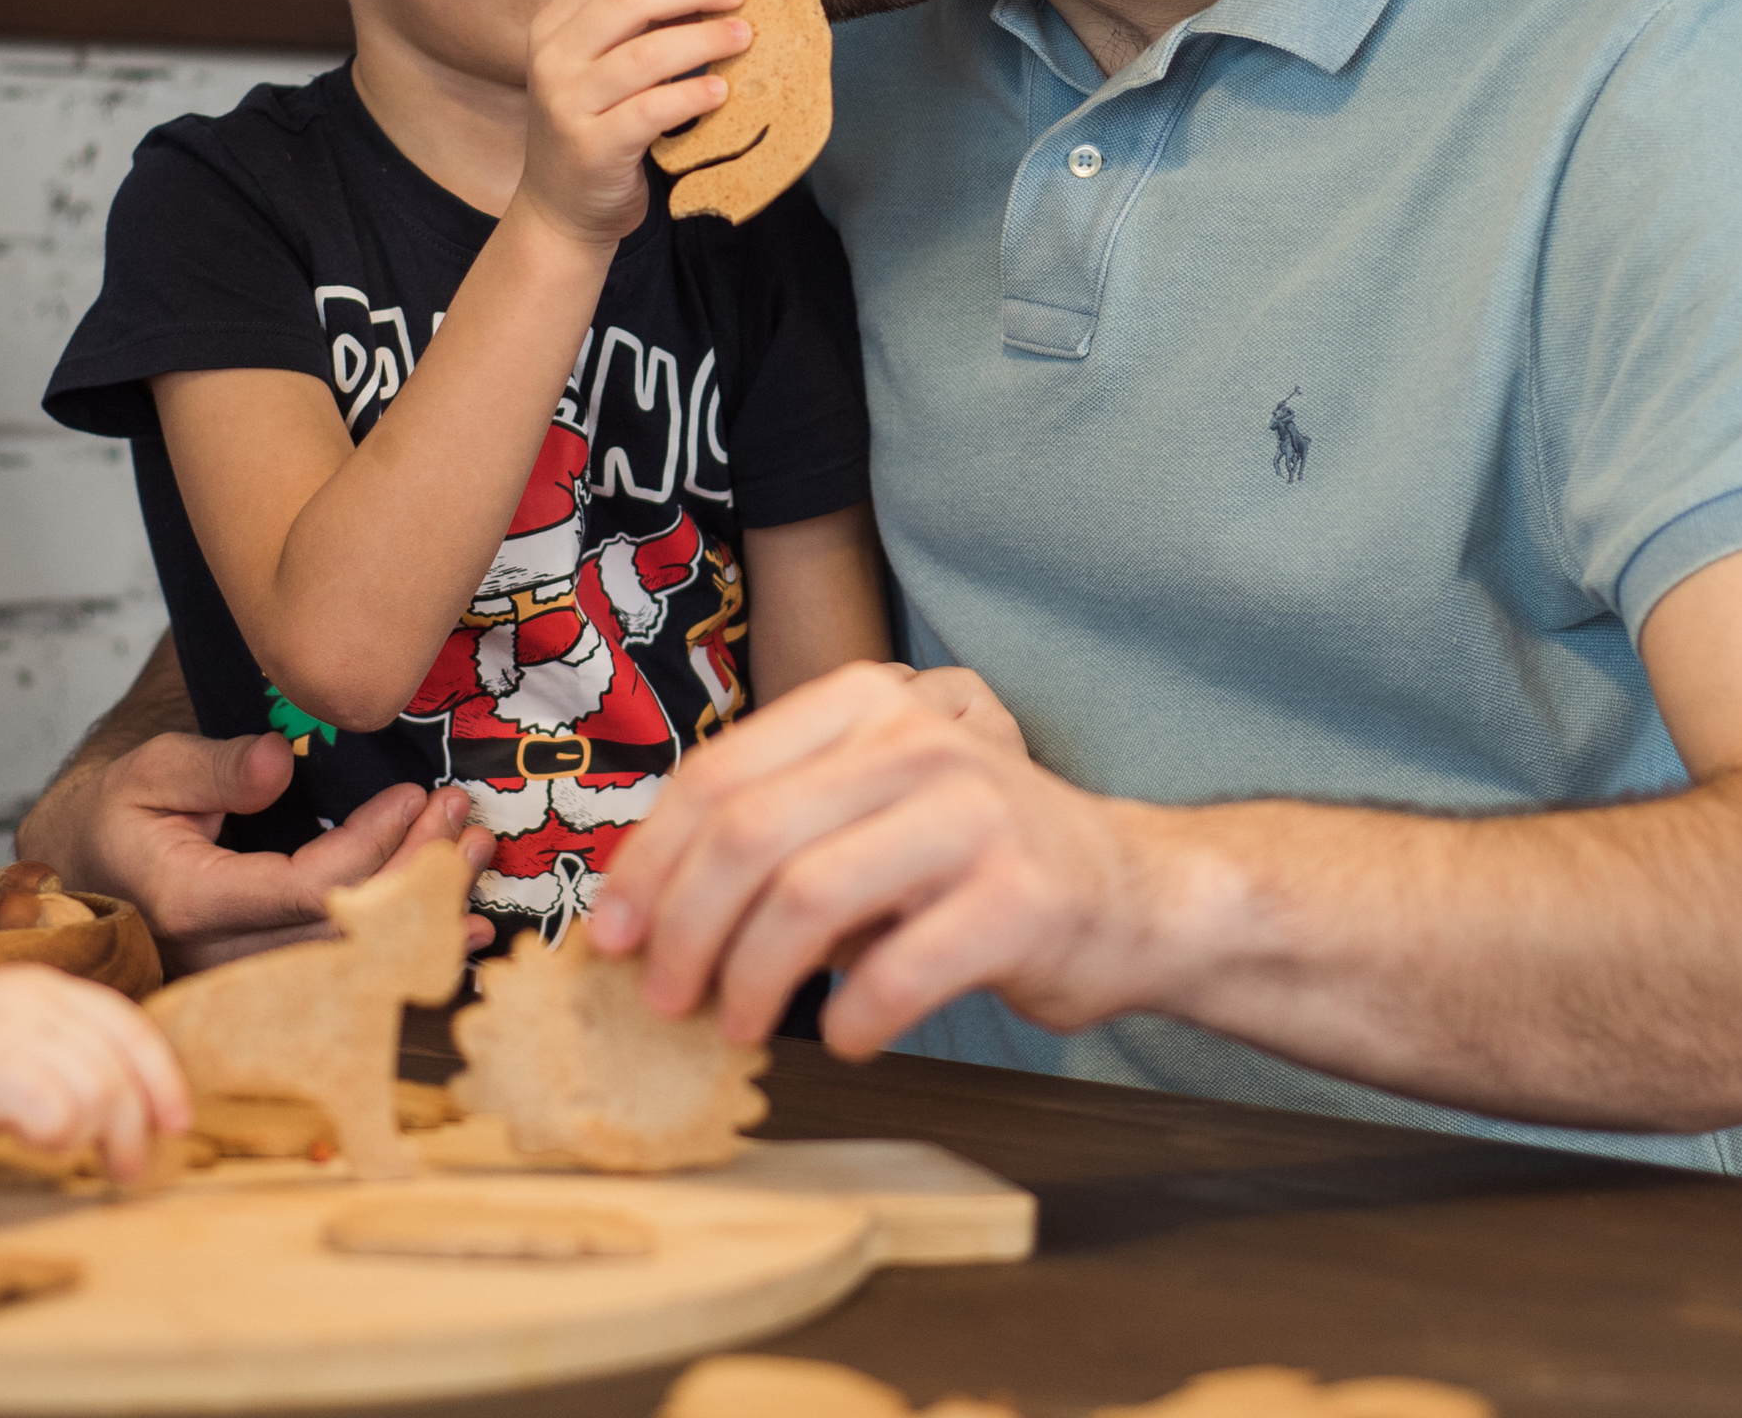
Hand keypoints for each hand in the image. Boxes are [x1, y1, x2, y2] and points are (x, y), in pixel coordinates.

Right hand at [0, 967, 191, 1179]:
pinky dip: (61, 1133)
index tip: (176, 1120)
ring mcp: (6, 1029)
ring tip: (80, 1160)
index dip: (161, 1073)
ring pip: (97, 1084)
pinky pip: (54, 1104)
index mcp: (42, 987)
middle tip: (129, 1168)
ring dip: (100, 1135)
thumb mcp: (0, 1045)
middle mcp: (32, 998)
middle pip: (120, 1059)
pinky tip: (41, 1146)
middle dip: (138, 1120)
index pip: (128, 1022)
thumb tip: (115, 1106)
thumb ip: (53, 1057)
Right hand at [19, 727, 495, 974]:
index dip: (370, 846)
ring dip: (422, 912)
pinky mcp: (265, 978)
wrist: (87, 866)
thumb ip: (215, 768)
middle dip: (415, 876)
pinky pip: (345, 969)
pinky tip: (463, 931)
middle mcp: (222, 957)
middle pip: (341, 930)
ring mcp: (244, 977)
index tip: (414, 796)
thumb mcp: (153, 771)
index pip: (305, 888)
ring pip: (350, 957)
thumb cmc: (121, 813)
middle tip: (466, 822)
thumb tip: (281, 762)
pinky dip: (407, 945)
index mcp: (192, 902)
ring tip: (477, 862)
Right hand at [517, 0, 750, 246]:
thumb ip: (632, 26)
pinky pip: (650, 110)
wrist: (562, 207)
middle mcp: (550, 59)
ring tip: (743, 36)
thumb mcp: (597, 66)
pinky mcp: (591, 148)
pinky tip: (721, 92)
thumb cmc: (594, 125)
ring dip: (703, 39)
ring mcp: (566, 104)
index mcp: (551, 26)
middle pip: (627, 0)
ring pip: (644, 54)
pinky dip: (691, 95)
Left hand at [591, 662, 1161, 1057]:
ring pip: (804, 899)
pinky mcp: (1018, 900)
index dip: (648, 861)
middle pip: (747, 836)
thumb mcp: (870, 806)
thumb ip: (778, 828)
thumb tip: (645, 907)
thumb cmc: (974, 860)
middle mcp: (917, 741)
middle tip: (663, 996)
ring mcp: (972, 815)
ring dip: (750, 981)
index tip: (610, 931)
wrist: (1132, 891)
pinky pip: (893, 972)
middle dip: (684, 929)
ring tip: (739, 1024)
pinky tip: (844, 1036)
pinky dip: (848, 1020)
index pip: (718, 775)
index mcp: (865, 704)